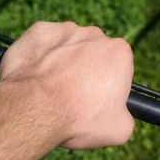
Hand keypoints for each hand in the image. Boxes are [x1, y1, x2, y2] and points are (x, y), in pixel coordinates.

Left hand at [0, 21, 134, 149]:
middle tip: (73, 97)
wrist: (34, 109)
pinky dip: (40, 57)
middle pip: (94, 53)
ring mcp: (65, 30)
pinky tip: (36, 77)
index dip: (108, 86)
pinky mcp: (39, 31)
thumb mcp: (119, 128)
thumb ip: (126, 115)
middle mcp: (95, 34)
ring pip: (68, 47)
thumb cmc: (78, 117)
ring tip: (51, 90)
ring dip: (63, 63)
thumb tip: (120, 113)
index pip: (119, 67)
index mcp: (119, 51)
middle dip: (86, 71)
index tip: (96, 101)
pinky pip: (44, 43)